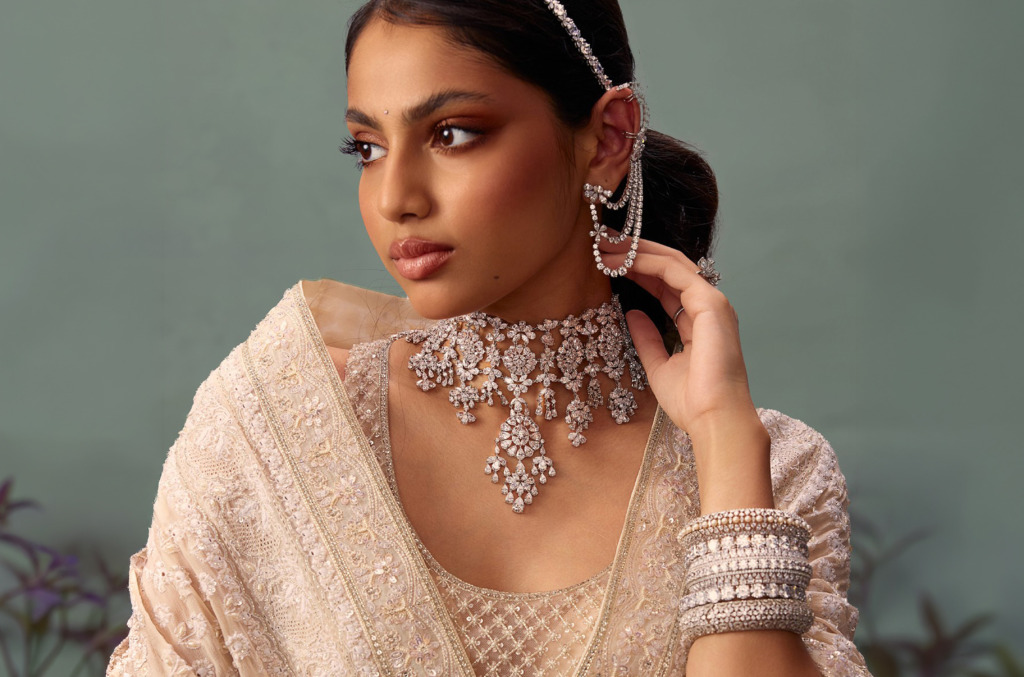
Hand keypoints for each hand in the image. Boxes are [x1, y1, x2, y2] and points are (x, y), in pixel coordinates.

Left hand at [602, 237, 772, 511]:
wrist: (714, 420)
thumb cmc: (692, 402)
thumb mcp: (658, 366)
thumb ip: (647, 338)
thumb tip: (632, 313)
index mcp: (698, 322)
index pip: (666, 285)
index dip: (638, 270)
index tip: (607, 261)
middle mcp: (708, 307)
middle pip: (669, 267)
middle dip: (635, 252)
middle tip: (601, 242)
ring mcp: (712, 303)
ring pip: (673, 263)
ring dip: (637, 251)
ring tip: (606, 244)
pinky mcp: (711, 304)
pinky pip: (675, 273)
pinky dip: (648, 262)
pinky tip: (623, 259)